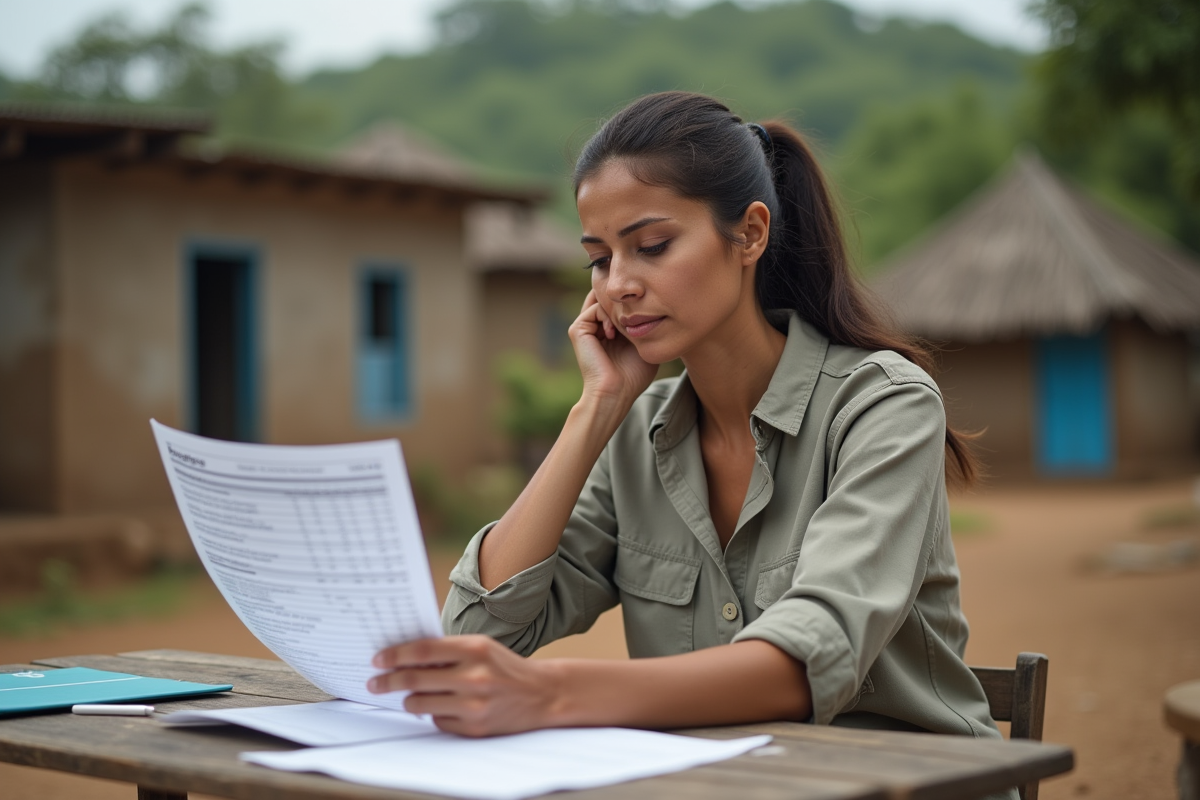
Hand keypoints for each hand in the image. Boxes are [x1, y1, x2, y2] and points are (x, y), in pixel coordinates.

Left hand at [369, 635, 560, 736]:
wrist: (542, 694)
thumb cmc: (505, 668)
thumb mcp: (481, 648)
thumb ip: (448, 651)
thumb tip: (405, 658)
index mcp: (475, 649)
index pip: (423, 650)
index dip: (395, 655)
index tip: (378, 660)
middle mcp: (474, 677)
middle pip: (415, 679)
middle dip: (388, 681)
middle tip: (375, 683)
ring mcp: (474, 705)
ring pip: (420, 704)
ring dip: (409, 700)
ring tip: (411, 696)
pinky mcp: (474, 728)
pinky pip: (437, 722)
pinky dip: (434, 714)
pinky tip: (445, 707)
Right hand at [569, 290, 657, 409]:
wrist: (616, 392)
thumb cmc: (634, 375)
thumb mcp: (644, 344)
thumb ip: (644, 324)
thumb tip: (651, 305)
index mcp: (610, 330)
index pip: (619, 303)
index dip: (633, 301)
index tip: (646, 310)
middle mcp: (596, 327)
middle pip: (609, 298)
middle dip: (624, 300)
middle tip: (636, 312)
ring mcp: (586, 327)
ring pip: (602, 300)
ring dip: (617, 309)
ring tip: (624, 328)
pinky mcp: (578, 329)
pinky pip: (594, 307)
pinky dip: (607, 315)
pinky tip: (613, 333)